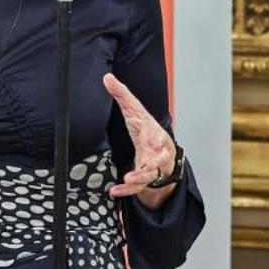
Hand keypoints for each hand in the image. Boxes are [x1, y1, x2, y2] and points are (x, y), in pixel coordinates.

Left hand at [102, 73, 176, 207]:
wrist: (162, 151)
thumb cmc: (147, 129)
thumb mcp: (134, 111)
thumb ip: (121, 94)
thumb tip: (107, 77)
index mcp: (154, 134)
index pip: (158, 135)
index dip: (157, 138)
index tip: (155, 139)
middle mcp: (157, 152)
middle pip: (157, 160)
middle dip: (151, 165)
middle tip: (138, 167)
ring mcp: (153, 167)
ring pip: (149, 176)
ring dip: (138, 179)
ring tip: (125, 181)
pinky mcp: (146, 178)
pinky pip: (138, 187)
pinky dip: (127, 191)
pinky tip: (114, 191)